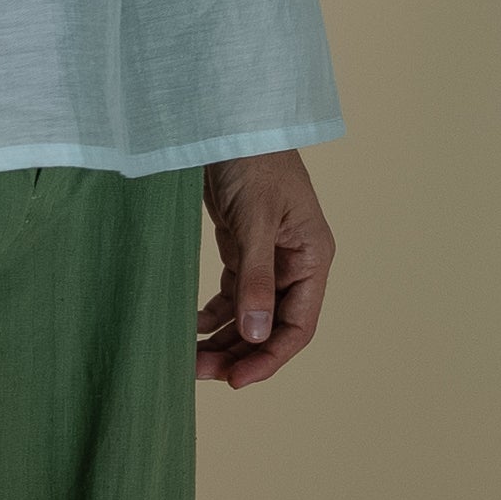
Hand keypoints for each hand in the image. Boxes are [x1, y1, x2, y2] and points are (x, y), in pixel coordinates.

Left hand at [196, 150, 333, 388]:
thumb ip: (256, 277)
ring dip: (223, 339)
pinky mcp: (242, 249)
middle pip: (272, 326)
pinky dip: (212, 314)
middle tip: (199, 374)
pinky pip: (231, 295)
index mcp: (312, 259)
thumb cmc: (254, 160)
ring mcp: (268, 258)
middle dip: (240, 353)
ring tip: (188, 360)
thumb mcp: (255, 221)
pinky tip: (189, 328)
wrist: (228, 118)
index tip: (236, 381)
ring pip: (249, 315)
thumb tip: (257, 333)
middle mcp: (294, 264)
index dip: (271, 358)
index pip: (299, 325)